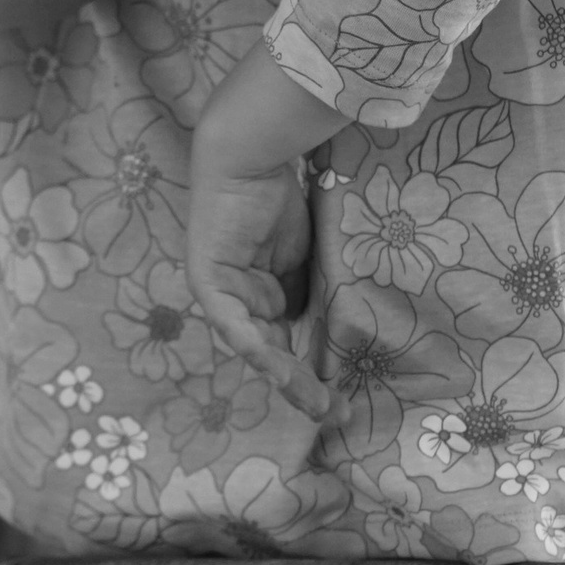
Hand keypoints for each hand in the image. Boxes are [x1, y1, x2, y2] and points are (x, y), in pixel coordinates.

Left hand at [187, 46, 347, 420]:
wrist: (252, 150)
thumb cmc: (285, 191)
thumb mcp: (312, 256)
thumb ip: (321, 291)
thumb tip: (354, 328)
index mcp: (265, 292)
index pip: (292, 341)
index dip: (318, 372)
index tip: (347, 399)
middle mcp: (243, 299)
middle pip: (277, 353)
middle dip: (305, 387)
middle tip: (338, 414)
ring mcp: (224, 294)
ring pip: (259, 349)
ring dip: (288, 379)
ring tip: (320, 404)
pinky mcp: (209, 285)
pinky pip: (236, 327)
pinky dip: (260, 349)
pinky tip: (284, 371)